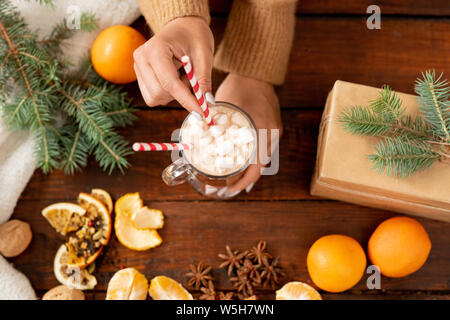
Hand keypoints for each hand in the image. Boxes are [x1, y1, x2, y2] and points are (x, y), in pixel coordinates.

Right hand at [133, 16, 213, 113]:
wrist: (183, 25)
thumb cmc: (195, 36)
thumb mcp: (204, 55)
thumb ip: (204, 80)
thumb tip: (207, 104)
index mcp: (156, 49)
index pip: (169, 83)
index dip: (186, 100)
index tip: (202, 113)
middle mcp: (141, 58)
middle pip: (159, 94)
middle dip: (180, 96)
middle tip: (192, 82)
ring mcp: (138, 66)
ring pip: (154, 98)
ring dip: (173, 95)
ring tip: (183, 77)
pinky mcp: (140, 74)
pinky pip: (152, 96)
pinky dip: (167, 94)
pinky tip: (175, 80)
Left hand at [215, 73, 282, 195]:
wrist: (256, 73)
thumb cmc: (238, 87)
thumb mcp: (223, 107)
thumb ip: (212, 124)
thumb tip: (192, 139)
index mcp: (262, 132)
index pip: (255, 167)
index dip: (241, 182)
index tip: (228, 190)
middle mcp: (272, 136)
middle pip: (258, 167)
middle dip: (241, 181)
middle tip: (224, 190)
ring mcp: (274, 132)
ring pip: (260, 160)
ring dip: (246, 172)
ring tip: (229, 182)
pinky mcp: (271, 129)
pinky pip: (261, 151)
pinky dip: (250, 161)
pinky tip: (239, 166)